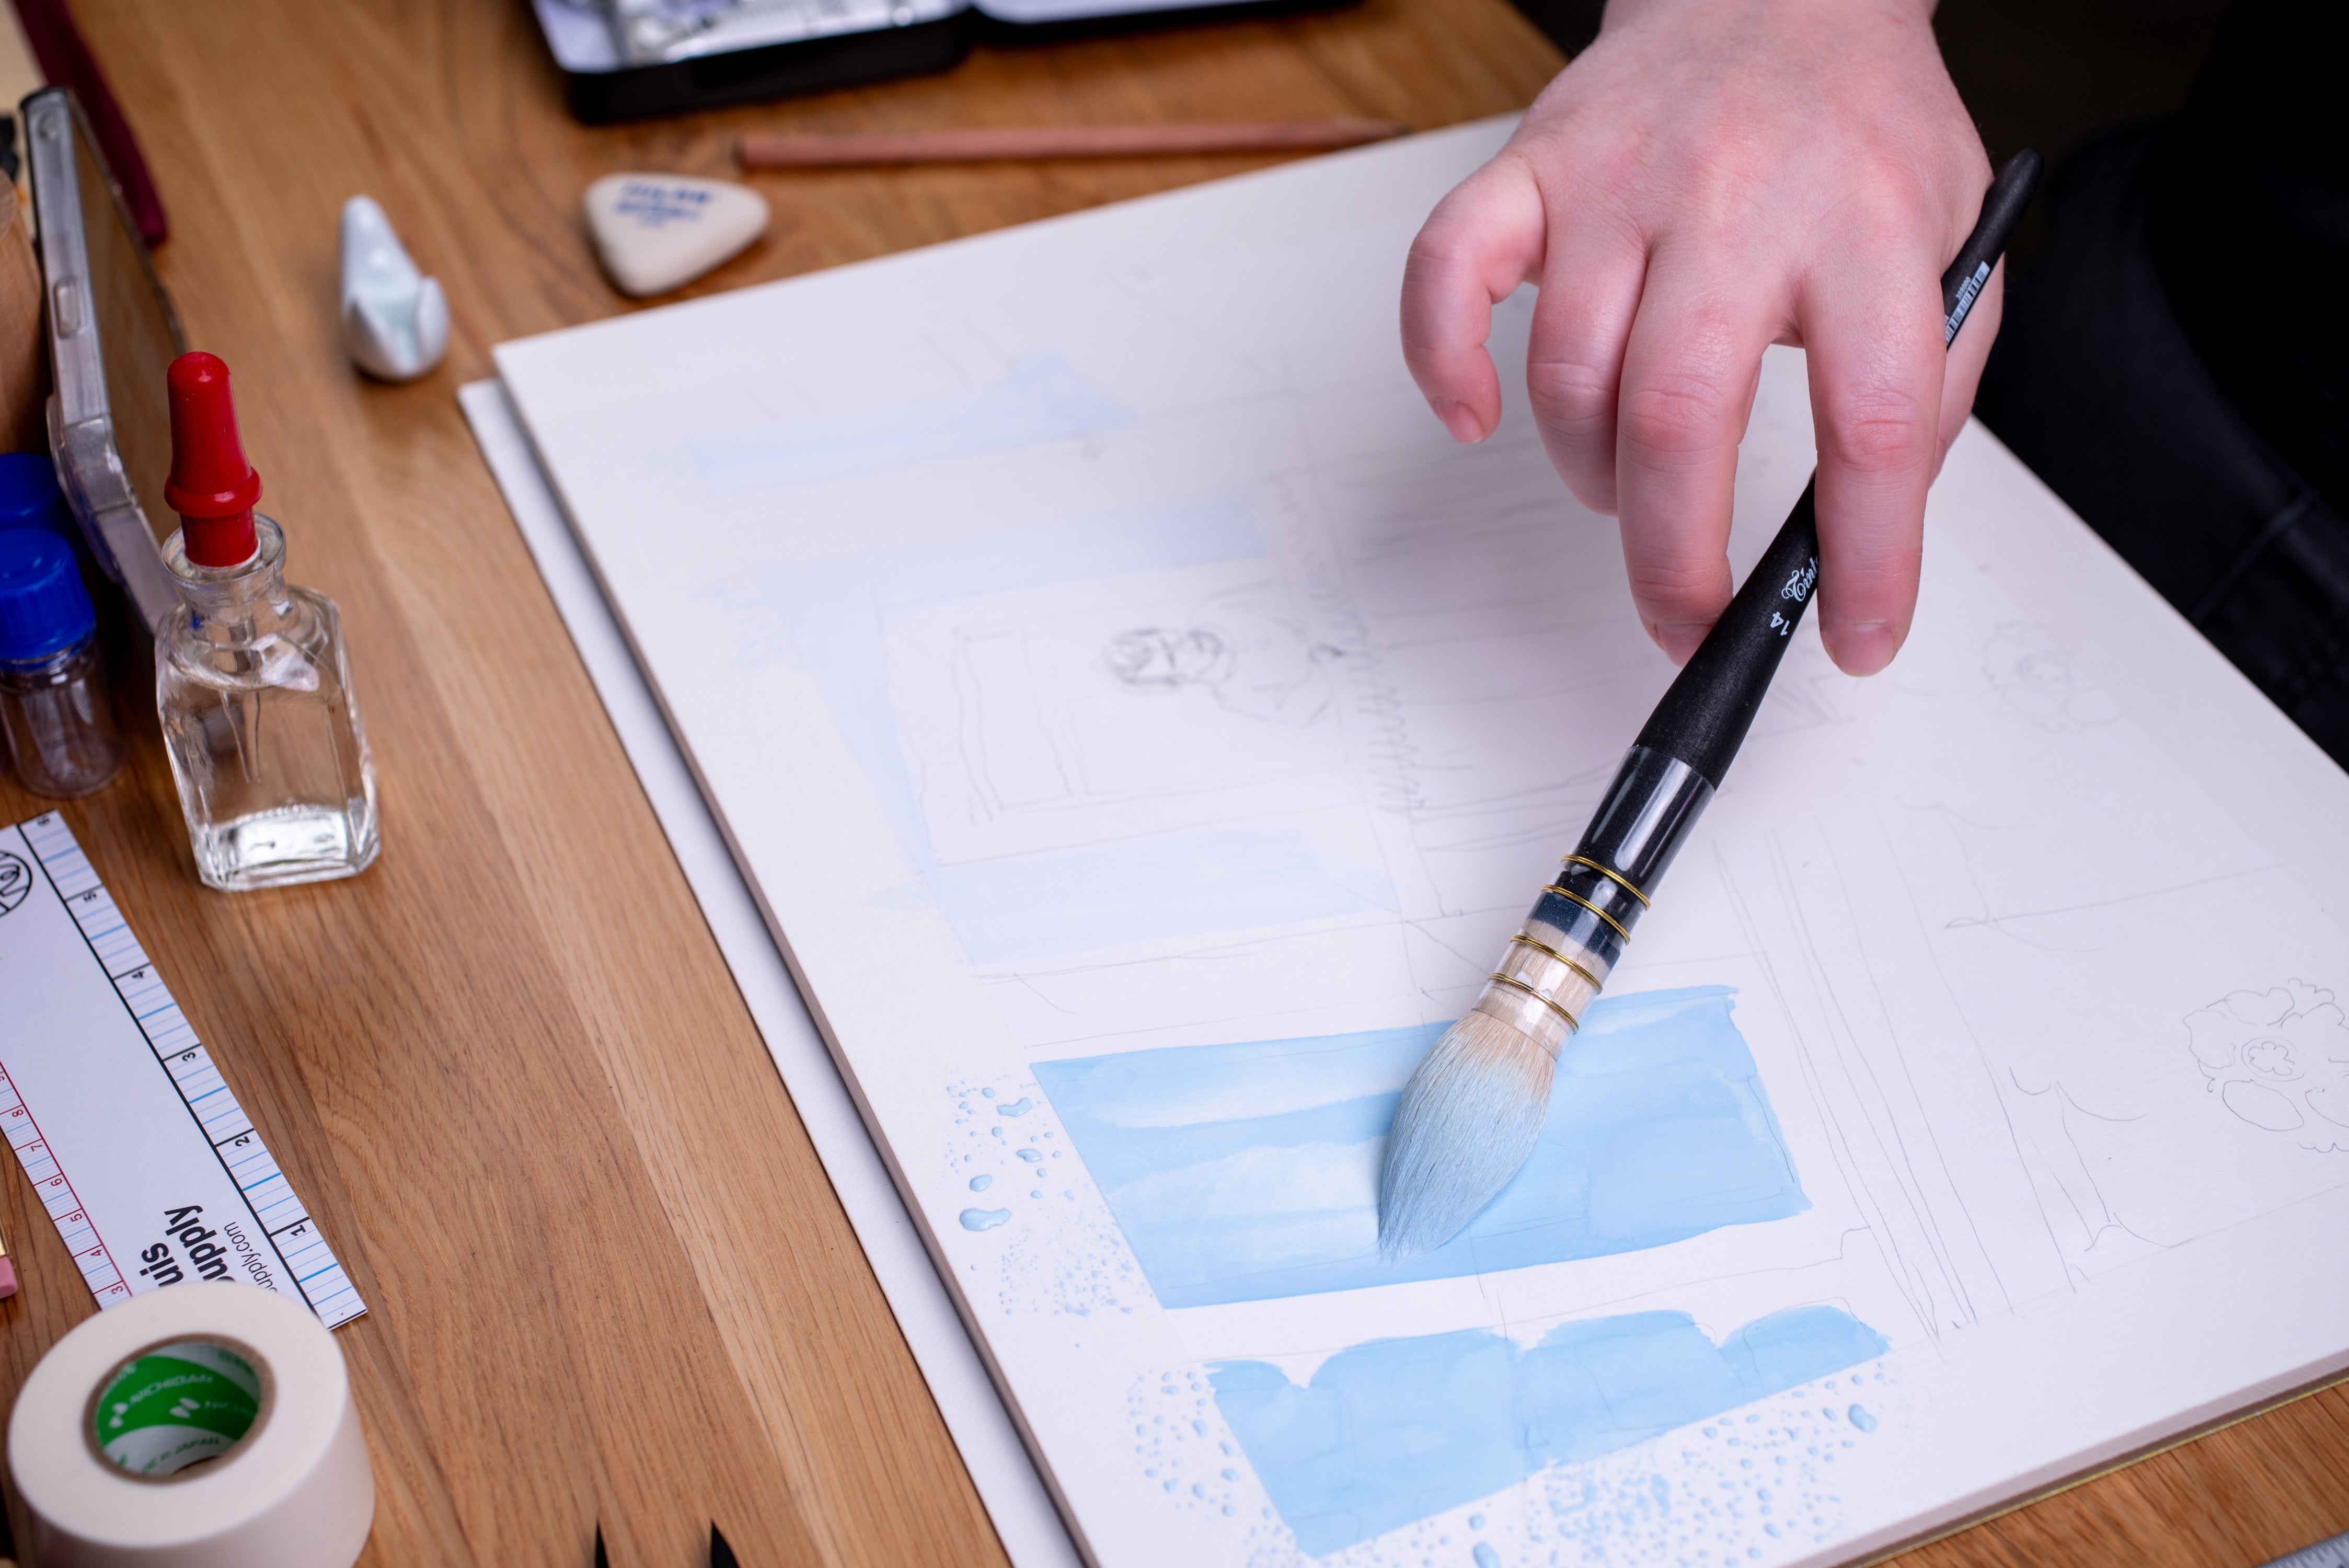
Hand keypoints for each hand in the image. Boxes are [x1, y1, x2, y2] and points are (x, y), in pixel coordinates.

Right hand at [1401, 0, 1994, 673]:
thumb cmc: (1855, 133)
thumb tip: (1866, 535)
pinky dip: (1441, 364)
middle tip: (1687, 623)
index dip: (1866, 557)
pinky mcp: (1531, 169)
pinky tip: (1474, 416)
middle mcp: (1733, 200)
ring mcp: (1616, 184)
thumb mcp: (1954, 245)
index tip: (1856, 637)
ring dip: (1591, 476)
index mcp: (1863, 227)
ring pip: (1568, 376)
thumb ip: (1930, 387)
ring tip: (1630, 486)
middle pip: (1678, 418)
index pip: (1873, 422)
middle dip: (1675, 560)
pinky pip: (1445, 274)